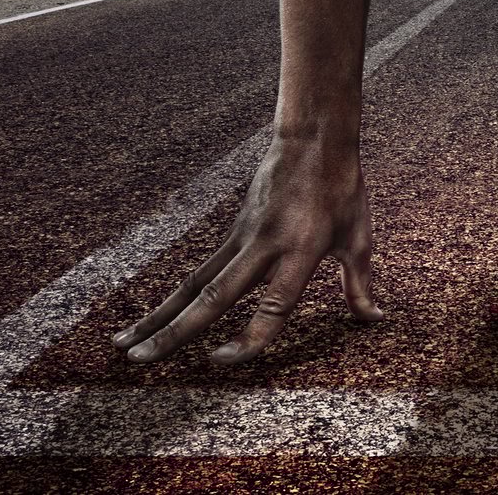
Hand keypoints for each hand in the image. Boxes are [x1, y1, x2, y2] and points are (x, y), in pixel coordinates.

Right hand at [111, 134, 383, 363]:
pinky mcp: (232, 233)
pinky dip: (175, 298)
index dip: (247, 339)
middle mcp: (264, 246)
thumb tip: (374, 318)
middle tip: (140, 361)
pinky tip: (153, 319)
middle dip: (175, 332)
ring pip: (194, 284)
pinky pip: (199, 271)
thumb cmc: (341, 187)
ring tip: (124, 346)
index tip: (220, 361)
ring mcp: (241, 238)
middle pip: (214, 296)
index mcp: (301, 250)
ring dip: (159, 316)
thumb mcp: (358, 236)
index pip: (272, 306)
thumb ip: (360, 283)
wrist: (312, 136)